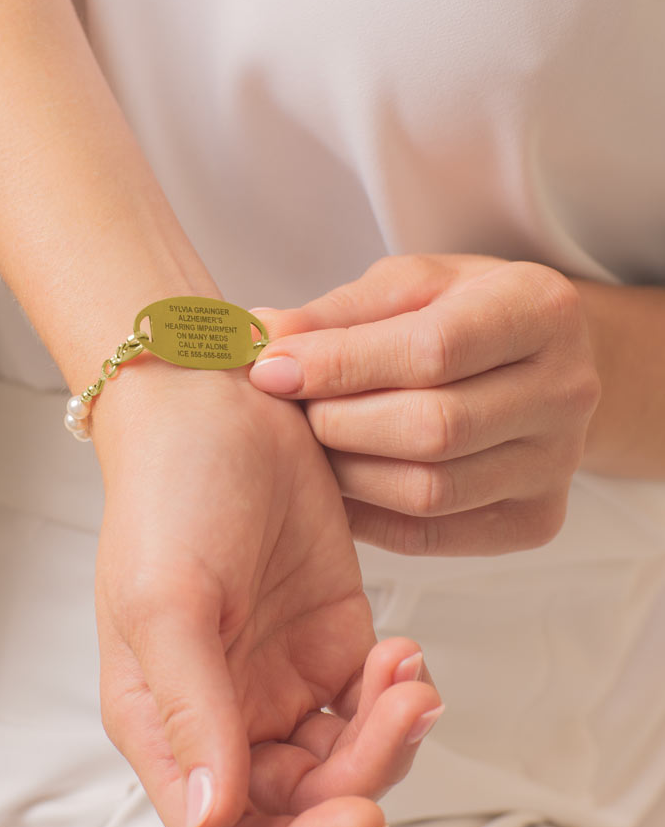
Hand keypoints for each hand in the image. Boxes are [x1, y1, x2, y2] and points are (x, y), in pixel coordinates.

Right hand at [92, 364, 440, 826]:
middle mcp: (222, 708)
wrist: (218, 407)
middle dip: (362, 775)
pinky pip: (372, 701)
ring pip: (347, 759)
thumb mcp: (165, 602)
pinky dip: (399, 692)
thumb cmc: (168, 493)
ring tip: (406, 670)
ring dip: (390, 734)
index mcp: (165, 718)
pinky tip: (404, 651)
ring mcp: (279, 675)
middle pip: (302, 803)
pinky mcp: (328, 636)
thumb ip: (192, 713)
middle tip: (398, 708)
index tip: (357, 812)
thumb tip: (215, 820)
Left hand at [249, 254, 600, 555]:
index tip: (270, 370)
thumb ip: (336, 314)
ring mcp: (556, 466)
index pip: (432, 350)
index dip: (339, 365)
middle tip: (293, 413)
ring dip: (347, 474)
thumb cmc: (459, 316)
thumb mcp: (406, 289)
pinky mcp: (534, 521)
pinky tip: (340, 485)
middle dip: (339, 423)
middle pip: (433, 429)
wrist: (533, 367)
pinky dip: (367, 515)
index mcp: (540, 309)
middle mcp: (566, 391)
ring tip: (313, 446)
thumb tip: (260, 336)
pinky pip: (431, 536)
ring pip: (429, 491)